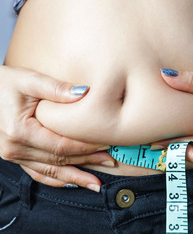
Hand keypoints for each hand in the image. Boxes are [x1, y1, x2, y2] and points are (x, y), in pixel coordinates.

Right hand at [0, 66, 114, 191]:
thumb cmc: (3, 83)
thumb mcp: (29, 80)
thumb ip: (57, 89)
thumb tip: (85, 93)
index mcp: (19, 131)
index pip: (61, 145)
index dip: (86, 147)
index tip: (106, 144)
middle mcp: (14, 148)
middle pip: (59, 160)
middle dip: (87, 162)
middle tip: (110, 163)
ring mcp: (13, 155)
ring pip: (50, 172)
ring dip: (75, 177)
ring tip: (96, 184)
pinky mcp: (15, 156)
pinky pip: (37, 173)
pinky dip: (56, 180)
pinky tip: (71, 183)